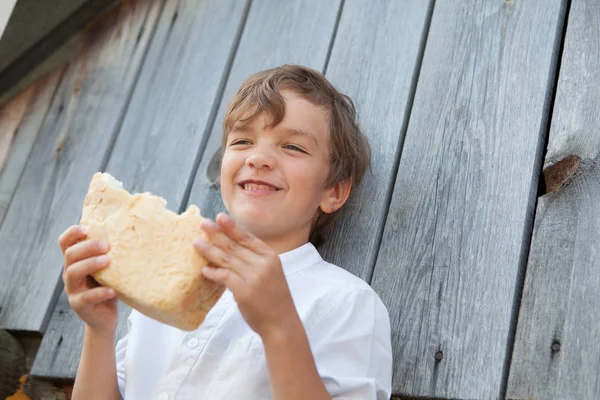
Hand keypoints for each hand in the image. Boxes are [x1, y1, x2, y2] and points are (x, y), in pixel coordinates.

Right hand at [59, 225, 117, 333]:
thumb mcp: (108, 267)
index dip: (72, 232)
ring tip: (107, 261)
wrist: (106, 317)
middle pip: (70, 255)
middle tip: (107, 246)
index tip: (87, 228)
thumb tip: (128, 229)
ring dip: (90, 264)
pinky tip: (112, 290)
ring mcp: (72, 290)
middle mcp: (70, 273)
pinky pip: (85, 298)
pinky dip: (99, 292)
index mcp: (75, 261)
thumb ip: (109, 253)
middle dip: (87, 247)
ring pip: (72, 273)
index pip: (65, 242)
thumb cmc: (109, 285)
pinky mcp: (78, 305)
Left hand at [192, 213, 297, 338]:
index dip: (232, 227)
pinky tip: (204, 270)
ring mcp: (253, 277)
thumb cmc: (274, 299)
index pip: (248, 238)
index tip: (219, 217)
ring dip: (209, 250)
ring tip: (196, 243)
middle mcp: (262, 264)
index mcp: (270, 256)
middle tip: (202, 223)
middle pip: (234, 245)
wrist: (281, 323)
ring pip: (226, 259)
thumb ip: (254, 261)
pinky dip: (213, 272)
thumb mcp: (271, 273)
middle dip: (217, 233)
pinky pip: (224, 276)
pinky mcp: (244, 291)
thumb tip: (230, 251)